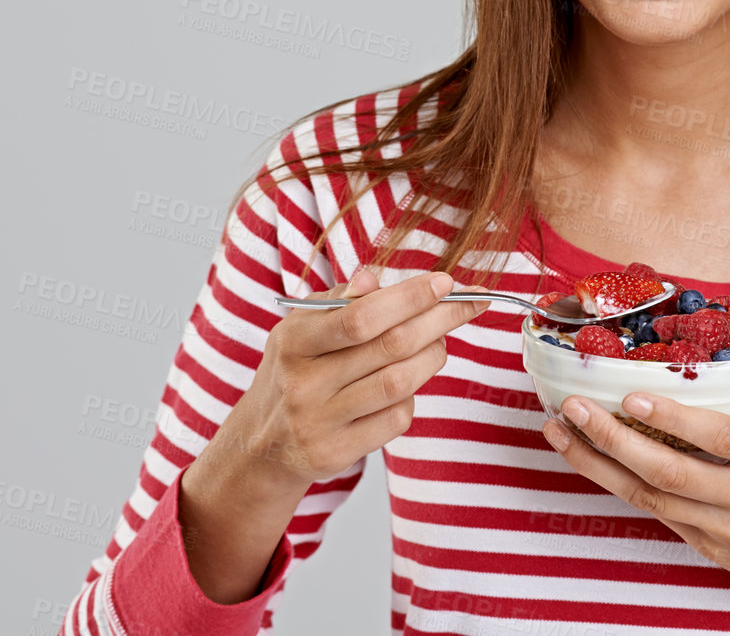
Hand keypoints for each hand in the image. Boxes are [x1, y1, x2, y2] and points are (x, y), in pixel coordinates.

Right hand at [217, 266, 492, 488]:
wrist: (261, 444)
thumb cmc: (295, 371)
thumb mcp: (301, 329)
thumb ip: (340, 300)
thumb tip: (373, 277)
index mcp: (293, 341)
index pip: (361, 315)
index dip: (410, 297)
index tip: (446, 282)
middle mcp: (303, 383)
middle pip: (391, 346)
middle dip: (440, 320)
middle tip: (468, 303)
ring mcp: (320, 422)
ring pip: (400, 383)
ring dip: (433, 356)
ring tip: (438, 342)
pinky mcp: (336, 453)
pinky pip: (396, 418)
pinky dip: (413, 396)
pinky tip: (407, 384)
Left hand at [541, 371, 729, 630]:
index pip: (722, 437)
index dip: (675, 418)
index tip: (634, 394)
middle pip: (672, 471)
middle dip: (614, 439)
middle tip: (573, 407)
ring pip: (654, 498)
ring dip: (601, 465)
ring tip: (561, 431)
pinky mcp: (714, 552)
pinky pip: (661, 516)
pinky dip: (622, 487)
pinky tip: (592, 463)